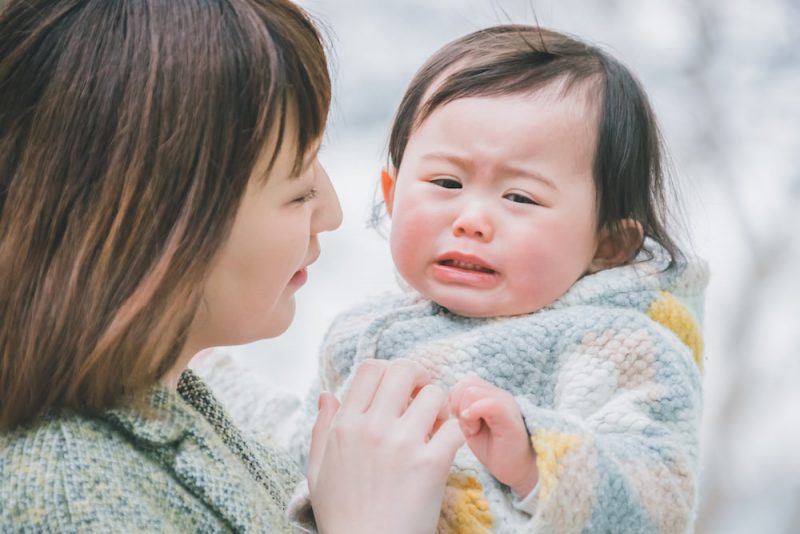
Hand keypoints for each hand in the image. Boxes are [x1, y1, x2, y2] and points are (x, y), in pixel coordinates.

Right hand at [307, 359, 464, 533]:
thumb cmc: (342, 516)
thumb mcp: (317, 470)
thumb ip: (322, 428)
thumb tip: (327, 395)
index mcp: (345, 425)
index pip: (371, 368)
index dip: (388, 372)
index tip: (397, 390)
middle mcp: (373, 427)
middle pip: (405, 369)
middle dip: (418, 378)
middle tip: (422, 398)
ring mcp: (403, 444)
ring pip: (435, 394)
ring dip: (440, 407)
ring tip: (436, 426)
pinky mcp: (431, 464)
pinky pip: (455, 428)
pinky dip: (456, 433)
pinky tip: (447, 447)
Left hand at [449, 374, 537, 496]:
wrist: (518, 470)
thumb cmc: (494, 450)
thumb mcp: (470, 427)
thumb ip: (462, 410)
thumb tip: (448, 401)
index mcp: (489, 395)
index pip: (464, 382)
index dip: (454, 399)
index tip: (458, 420)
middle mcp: (499, 394)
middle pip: (466, 383)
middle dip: (458, 404)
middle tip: (465, 426)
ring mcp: (506, 403)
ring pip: (473, 390)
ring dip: (466, 411)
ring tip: (472, 430)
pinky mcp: (510, 417)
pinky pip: (489, 404)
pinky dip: (474, 413)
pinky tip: (474, 430)